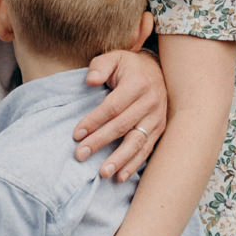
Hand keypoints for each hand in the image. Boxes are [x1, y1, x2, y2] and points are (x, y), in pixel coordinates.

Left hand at [73, 48, 167, 178]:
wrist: (157, 70)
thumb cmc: (128, 66)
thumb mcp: (114, 58)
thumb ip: (99, 66)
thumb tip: (90, 80)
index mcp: (138, 83)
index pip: (112, 107)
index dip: (94, 121)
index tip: (76, 134)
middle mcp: (151, 101)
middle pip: (122, 126)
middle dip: (100, 142)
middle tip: (80, 155)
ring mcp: (157, 117)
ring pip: (136, 141)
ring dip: (119, 159)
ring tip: (103, 173)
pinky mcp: (160, 129)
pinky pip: (147, 150)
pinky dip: (134, 164)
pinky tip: (120, 176)